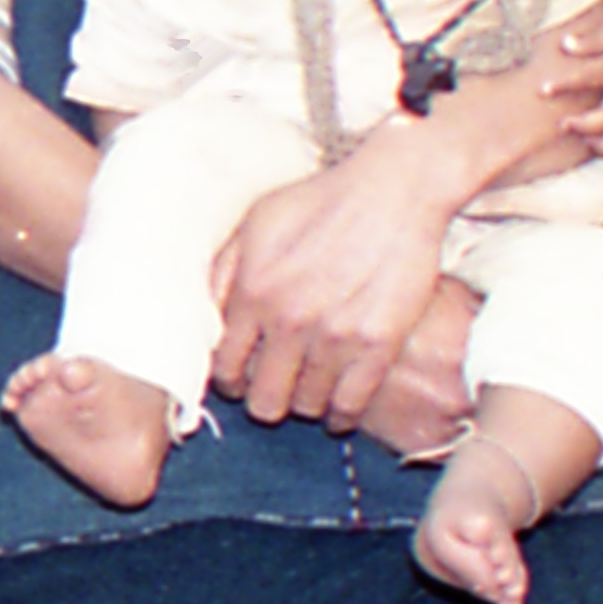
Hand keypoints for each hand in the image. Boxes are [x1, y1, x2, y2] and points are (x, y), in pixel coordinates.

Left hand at [207, 140, 476, 435]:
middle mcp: (289, 319)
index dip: (232, 380)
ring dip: (307, 402)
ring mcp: (335, 336)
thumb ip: (225, 271)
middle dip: (267, 398)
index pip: (224, 368)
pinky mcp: (379, 345)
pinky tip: (341, 406)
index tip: (243, 378)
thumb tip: (205, 315)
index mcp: (254, 290)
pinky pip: (350, 405)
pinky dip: (342, 414)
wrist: (396, 189)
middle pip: (263, 400)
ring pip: (306, 406)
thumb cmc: (326, 200)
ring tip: (313, 388)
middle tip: (279, 386)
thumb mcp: (258, 221)